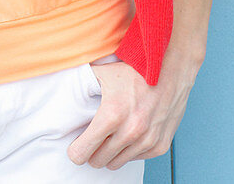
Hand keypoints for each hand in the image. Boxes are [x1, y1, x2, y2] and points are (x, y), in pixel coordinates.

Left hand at [66, 54, 198, 169]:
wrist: (171, 69)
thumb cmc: (137, 69)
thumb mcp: (105, 72)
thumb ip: (83, 81)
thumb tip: (62, 86)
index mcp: (111, 114)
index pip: (83, 151)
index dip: (76, 151)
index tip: (75, 147)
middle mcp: (130, 131)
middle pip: (97, 161)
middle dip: (92, 151)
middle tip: (93, 139)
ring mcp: (147, 141)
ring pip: (116, 163)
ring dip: (110, 153)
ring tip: (110, 136)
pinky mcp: (159, 146)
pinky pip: (135, 159)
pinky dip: (129, 150)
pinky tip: (129, 134)